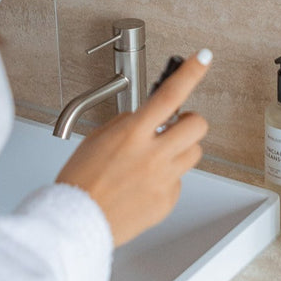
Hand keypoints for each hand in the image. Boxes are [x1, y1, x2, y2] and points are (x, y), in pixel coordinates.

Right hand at [55, 49, 211, 246]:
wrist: (76, 222)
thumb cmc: (81, 181)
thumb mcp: (98, 139)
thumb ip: (127, 124)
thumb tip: (145, 117)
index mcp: (133, 134)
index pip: (170, 95)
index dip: (191, 73)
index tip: (204, 58)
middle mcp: (153, 155)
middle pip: (197, 125)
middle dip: (190, 121)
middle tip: (178, 124)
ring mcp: (163, 179)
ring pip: (194, 153)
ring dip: (181, 149)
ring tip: (158, 157)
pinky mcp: (167, 201)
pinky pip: (179, 181)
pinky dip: (166, 179)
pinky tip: (145, 184)